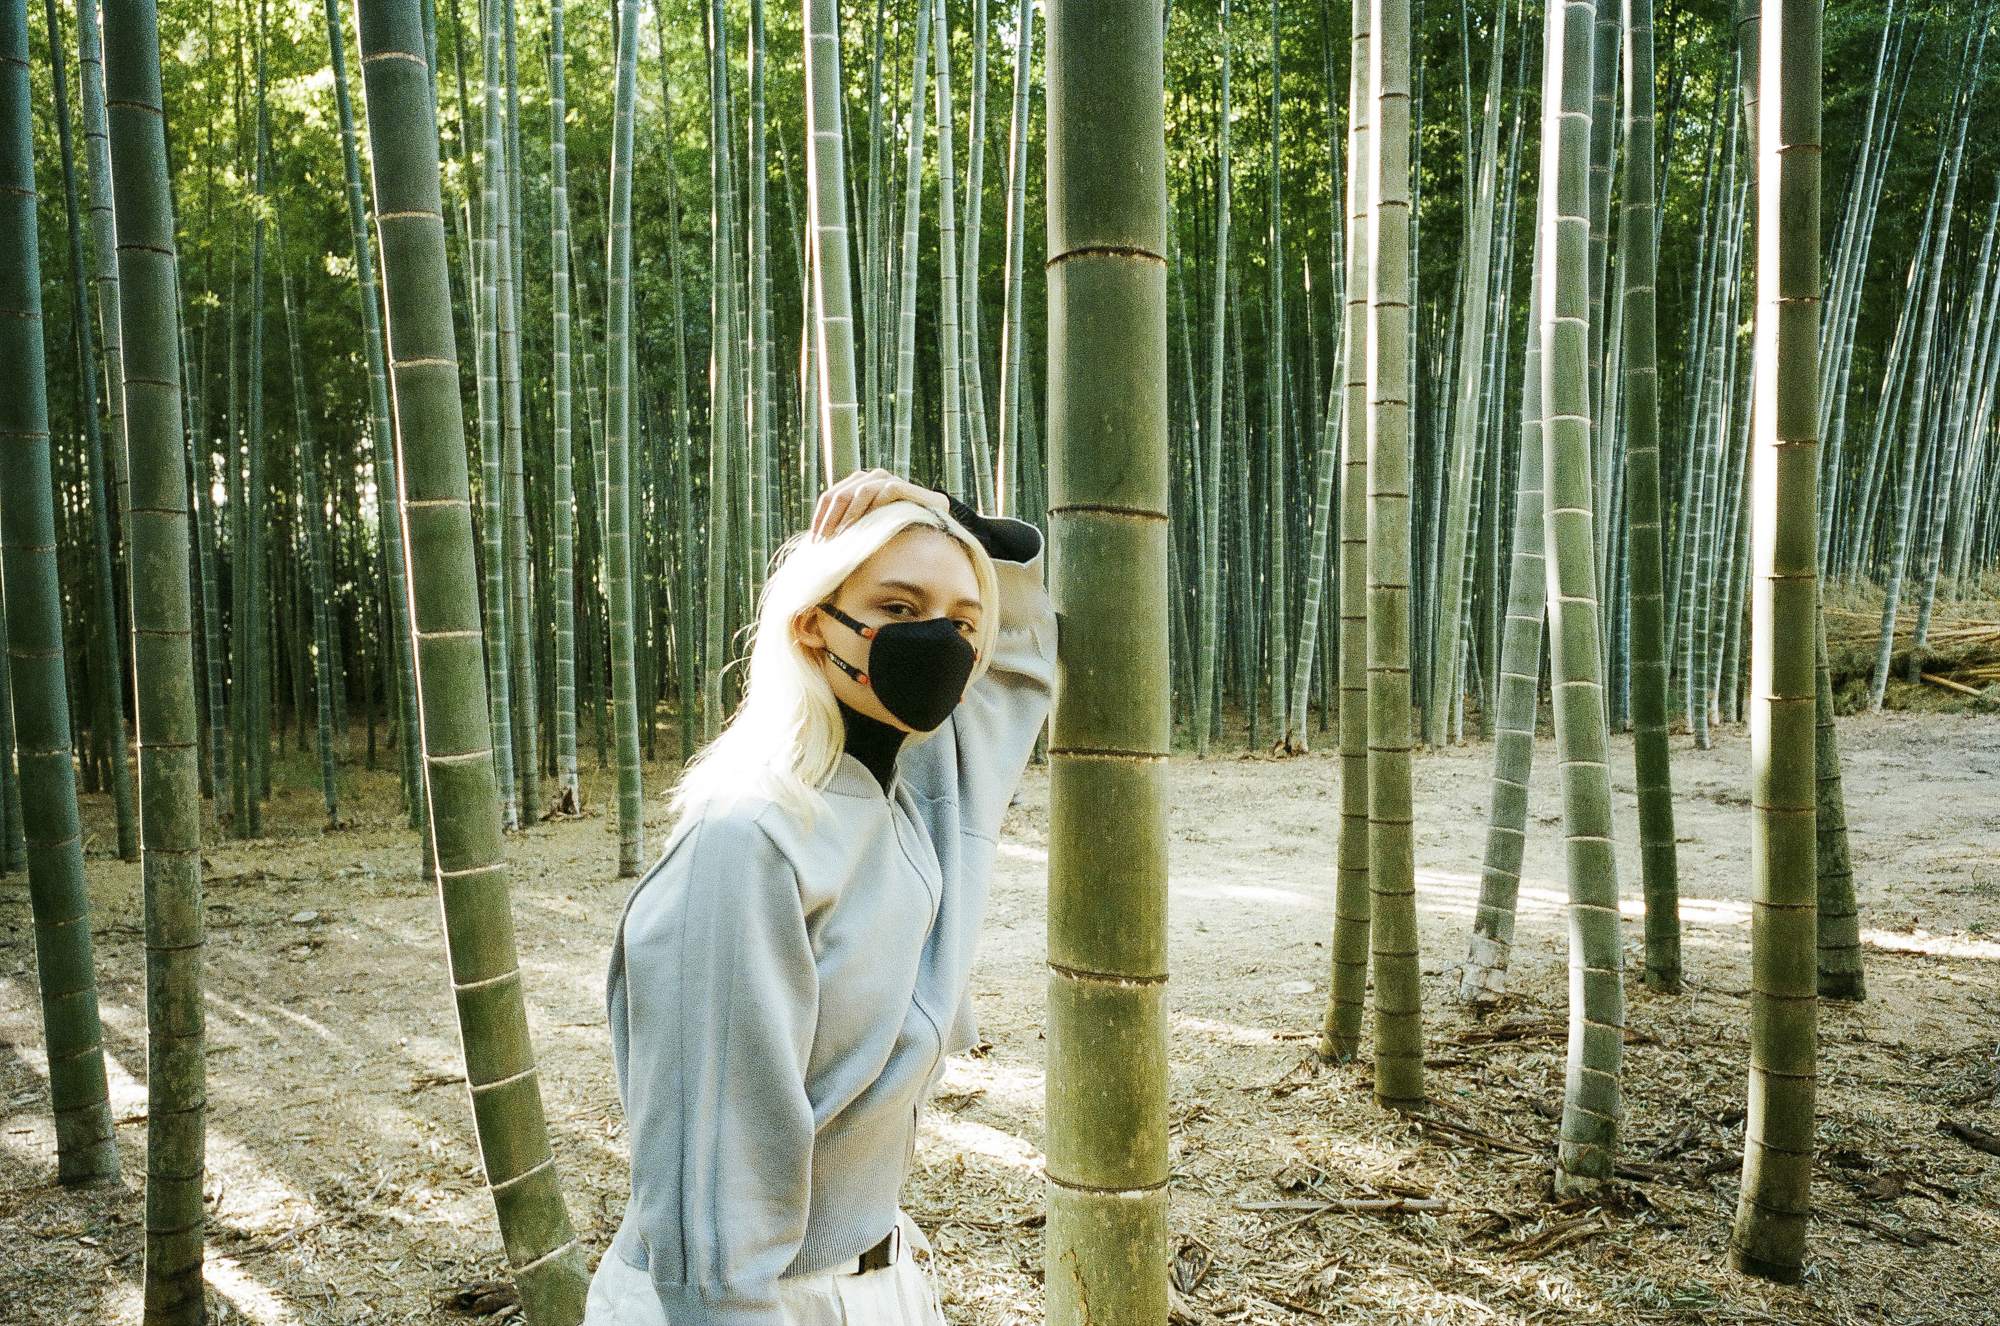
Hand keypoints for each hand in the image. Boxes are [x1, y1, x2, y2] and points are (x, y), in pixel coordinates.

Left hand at [810, 469, 947, 540]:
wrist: (932, 518)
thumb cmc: (896, 524)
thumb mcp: (868, 525)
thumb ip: (850, 525)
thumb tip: (822, 544)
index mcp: (857, 483)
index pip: (831, 496)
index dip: (820, 517)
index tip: (815, 540)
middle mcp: (870, 477)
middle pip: (841, 494)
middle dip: (830, 520)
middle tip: (825, 541)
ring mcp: (887, 479)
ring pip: (861, 492)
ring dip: (850, 516)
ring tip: (844, 536)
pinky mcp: (904, 486)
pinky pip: (887, 492)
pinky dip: (877, 507)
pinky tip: (870, 526)